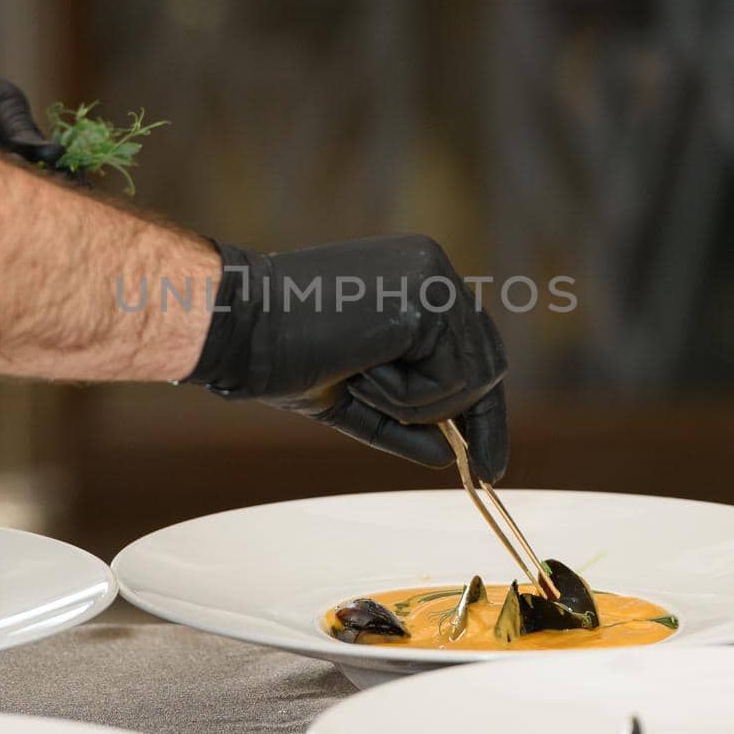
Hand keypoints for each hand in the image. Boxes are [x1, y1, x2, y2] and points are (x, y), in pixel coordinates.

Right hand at [188, 235, 508, 480]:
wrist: (242, 327)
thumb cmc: (285, 355)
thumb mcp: (356, 397)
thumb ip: (404, 422)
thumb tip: (449, 456)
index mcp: (418, 280)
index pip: (472, 349)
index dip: (483, 410)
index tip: (490, 463)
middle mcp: (434, 270)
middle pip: (487, 364)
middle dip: (459, 417)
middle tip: (431, 442)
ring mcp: (434, 281)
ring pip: (472, 378)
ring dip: (415, 404)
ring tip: (360, 379)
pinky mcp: (427, 302)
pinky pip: (450, 380)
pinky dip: (407, 396)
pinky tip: (362, 369)